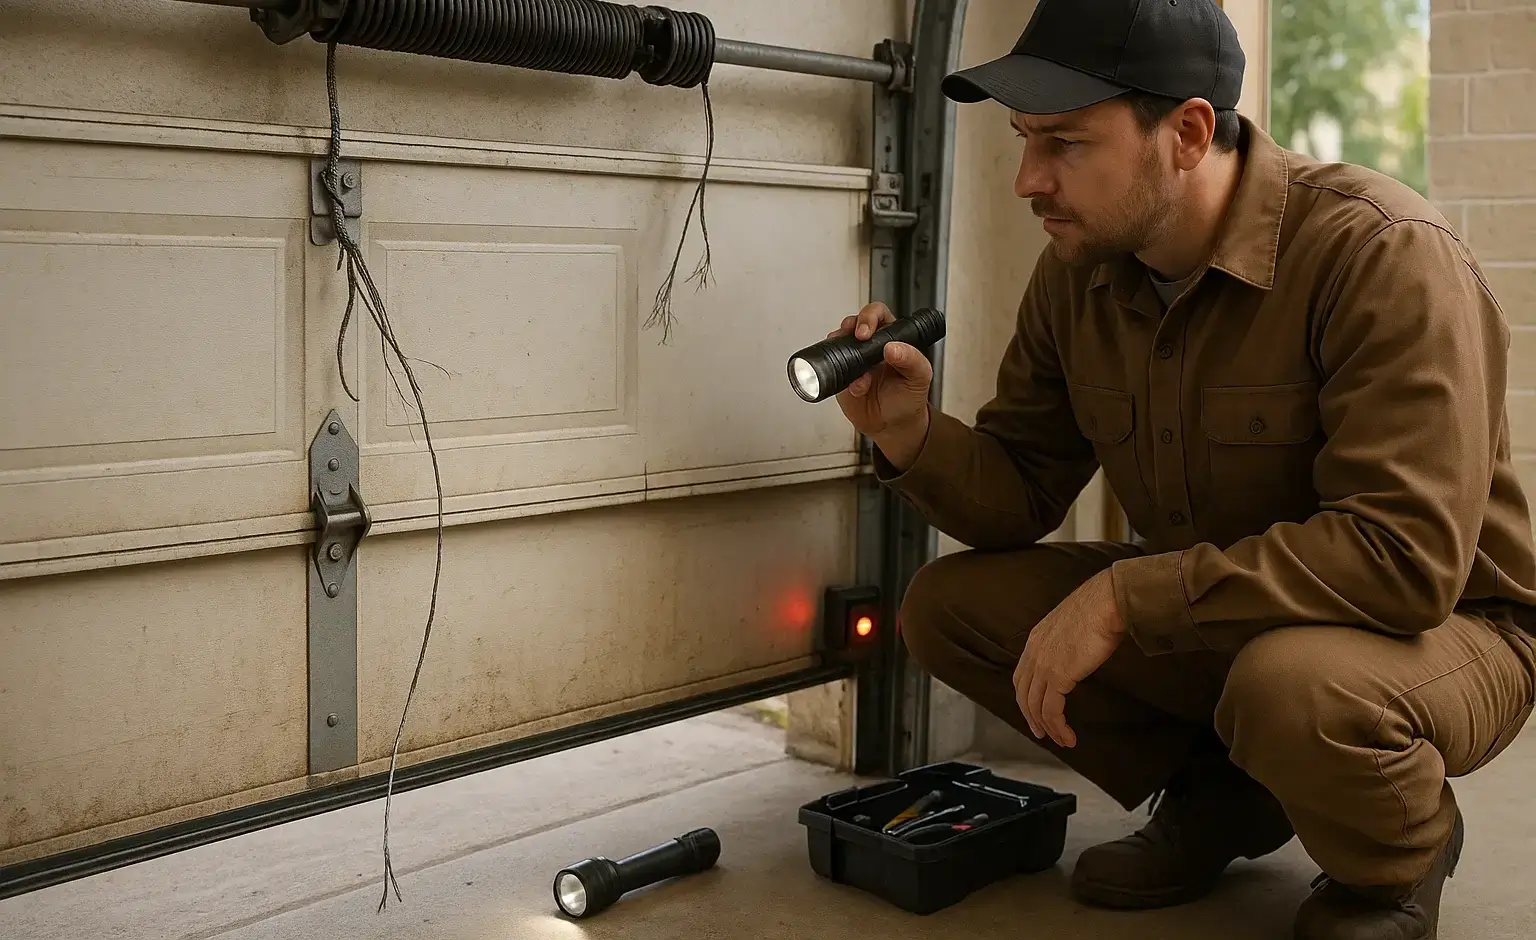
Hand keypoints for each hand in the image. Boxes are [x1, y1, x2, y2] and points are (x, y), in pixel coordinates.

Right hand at [830, 303, 932, 468]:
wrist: (893, 426)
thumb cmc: (908, 398)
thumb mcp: (920, 378)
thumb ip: (912, 360)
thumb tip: (893, 348)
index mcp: (892, 337)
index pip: (878, 314)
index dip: (870, 317)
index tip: (868, 332)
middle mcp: (870, 345)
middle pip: (854, 322)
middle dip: (851, 325)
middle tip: (857, 338)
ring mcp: (853, 359)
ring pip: (839, 342)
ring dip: (842, 350)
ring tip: (857, 371)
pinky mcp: (841, 376)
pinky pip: (831, 367)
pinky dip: (839, 374)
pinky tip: (854, 386)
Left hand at [1013, 569, 1126, 748]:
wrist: (1107, 601)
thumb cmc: (1099, 608)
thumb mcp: (1072, 624)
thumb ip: (1066, 642)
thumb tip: (1076, 653)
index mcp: (1035, 639)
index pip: (1021, 675)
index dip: (1026, 697)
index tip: (1034, 711)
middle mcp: (1034, 652)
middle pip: (1024, 694)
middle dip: (1031, 717)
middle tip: (1042, 732)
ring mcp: (1043, 664)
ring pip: (1036, 706)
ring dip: (1048, 727)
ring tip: (1061, 740)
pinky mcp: (1057, 676)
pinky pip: (1051, 710)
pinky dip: (1058, 727)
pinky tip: (1068, 736)